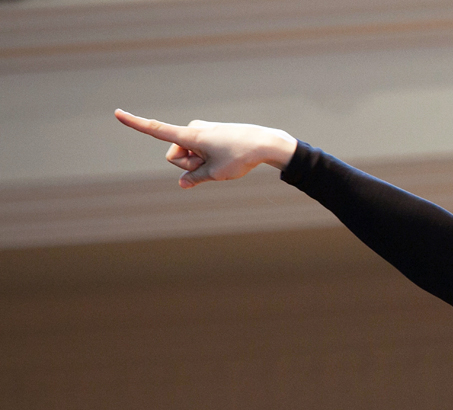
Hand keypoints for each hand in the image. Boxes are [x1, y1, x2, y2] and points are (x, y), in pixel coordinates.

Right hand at [114, 109, 297, 188]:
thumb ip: (194, 178)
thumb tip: (183, 184)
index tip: (117, 113)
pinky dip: (208, 159)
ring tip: (223, 160)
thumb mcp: (215, 174)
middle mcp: (192, 129)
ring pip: (189, 155)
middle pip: (176, 156)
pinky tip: (227, 156)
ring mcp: (202, 130)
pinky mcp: (211, 133)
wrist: (265, 143)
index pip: (156, 130)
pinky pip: (200, 151)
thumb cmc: (240, 157)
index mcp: (190, 136)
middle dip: (189, 166)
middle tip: (213, 166)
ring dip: (200, 163)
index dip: (136, 124)